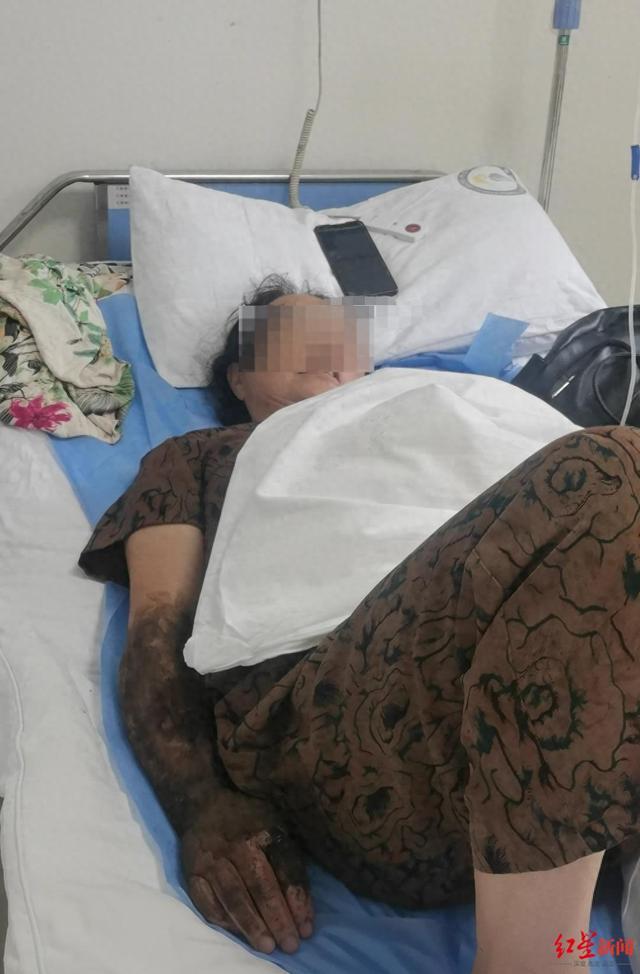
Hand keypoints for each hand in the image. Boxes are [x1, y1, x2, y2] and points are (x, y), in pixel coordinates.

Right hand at [181, 790, 313, 953]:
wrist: (204, 802)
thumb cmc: (248, 817)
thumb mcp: (275, 823)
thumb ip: (289, 856)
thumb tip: (304, 902)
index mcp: (264, 830)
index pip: (285, 869)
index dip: (297, 900)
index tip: (307, 928)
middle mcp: (238, 844)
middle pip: (261, 886)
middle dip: (278, 918)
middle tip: (290, 944)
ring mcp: (213, 859)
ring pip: (234, 897)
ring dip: (252, 925)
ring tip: (267, 946)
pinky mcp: (193, 872)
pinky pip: (207, 902)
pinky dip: (223, 920)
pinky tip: (237, 934)